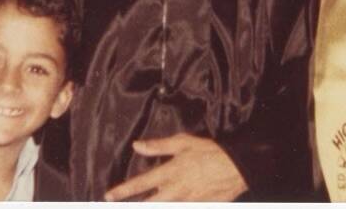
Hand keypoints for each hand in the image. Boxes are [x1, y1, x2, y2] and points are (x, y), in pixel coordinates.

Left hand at [104, 134, 247, 201]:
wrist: (236, 168)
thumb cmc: (210, 151)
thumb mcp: (184, 142)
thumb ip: (159, 145)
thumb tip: (137, 145)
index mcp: (169, 172)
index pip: (140, 183)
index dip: (123, 191)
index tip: (108, 196)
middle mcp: (173, 191)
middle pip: (148, 204)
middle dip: (134, 206)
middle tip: (118, 206)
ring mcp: (184, 202)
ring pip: (162, 208)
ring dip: (151, 206)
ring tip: (140, 206)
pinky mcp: (195, 207)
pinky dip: (173, 206)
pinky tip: (171, 203)